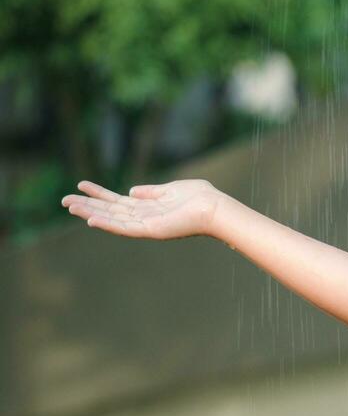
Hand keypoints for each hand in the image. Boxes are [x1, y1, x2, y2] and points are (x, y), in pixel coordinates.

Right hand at [61, 178, 228, 240]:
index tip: (81, 185)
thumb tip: (132, 191)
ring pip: (113, 219)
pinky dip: (107, 224)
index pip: (118, 201)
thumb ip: (151, 192)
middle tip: (64, 200)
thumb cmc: (201, 197)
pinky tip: (90, 219)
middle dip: (87, 204)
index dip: (99, 193)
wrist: (216, 208)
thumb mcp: (171, 189)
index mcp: (149, 206)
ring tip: (70, 206)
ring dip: (91, 212)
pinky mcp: (151, 230)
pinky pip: (124, 228)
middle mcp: (145, 217)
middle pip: (110, 210)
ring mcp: (146, 225)